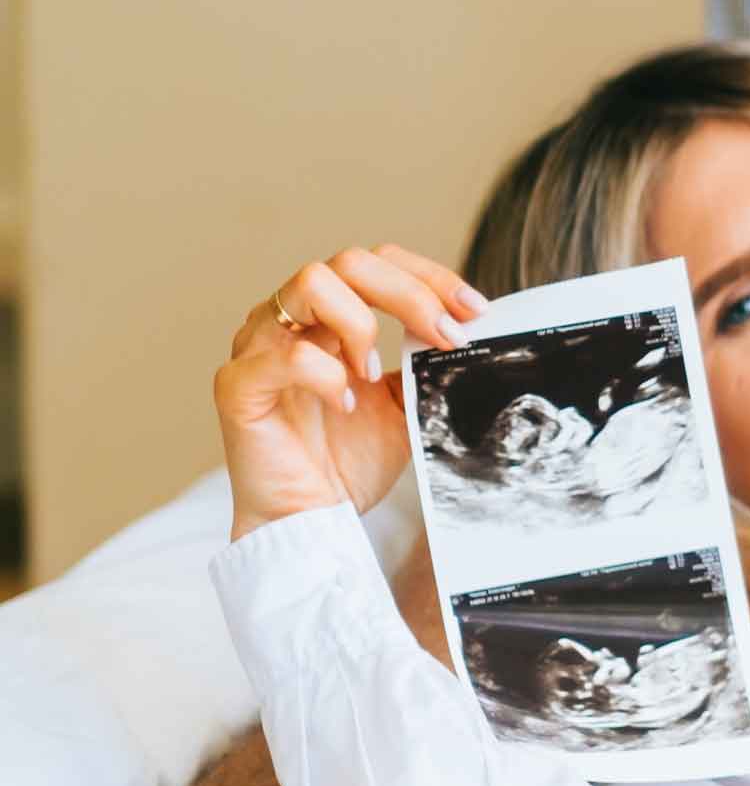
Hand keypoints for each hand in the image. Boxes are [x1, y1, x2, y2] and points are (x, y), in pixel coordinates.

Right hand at [216, 245, 487, 541]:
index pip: (377, 263)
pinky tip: (344, 406)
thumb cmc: (348, 463)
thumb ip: (424, 366)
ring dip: (360, 324)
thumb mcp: (404, 405)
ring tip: (372, 374)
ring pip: (311, 283)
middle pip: (349, 261)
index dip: (429, 277)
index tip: (475, 309)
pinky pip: (285, 355)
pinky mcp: (239, 385)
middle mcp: (288, 319)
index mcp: (325, 316)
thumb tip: (472, 333)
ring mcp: (258, 347)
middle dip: (410, 294)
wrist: (310, 524)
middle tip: (447, 338)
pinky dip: (327, 376)